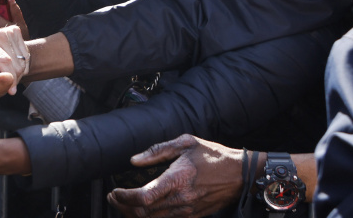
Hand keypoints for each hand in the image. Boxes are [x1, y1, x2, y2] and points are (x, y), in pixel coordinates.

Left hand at [107, 135, 244, 217]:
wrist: (239, 175)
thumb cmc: (213, 156)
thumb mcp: (186, 142)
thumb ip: (158, 150)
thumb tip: (135, 160)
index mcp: (177, 179)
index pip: (145, 197)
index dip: (125, 197)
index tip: (115, 191)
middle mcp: (180, 199)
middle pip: (143, 213)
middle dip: (123, 207)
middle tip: (113, 197)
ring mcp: (186, 211)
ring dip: (133, 214)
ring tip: (122, 203)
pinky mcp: (191, 216)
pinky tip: (142, 210)